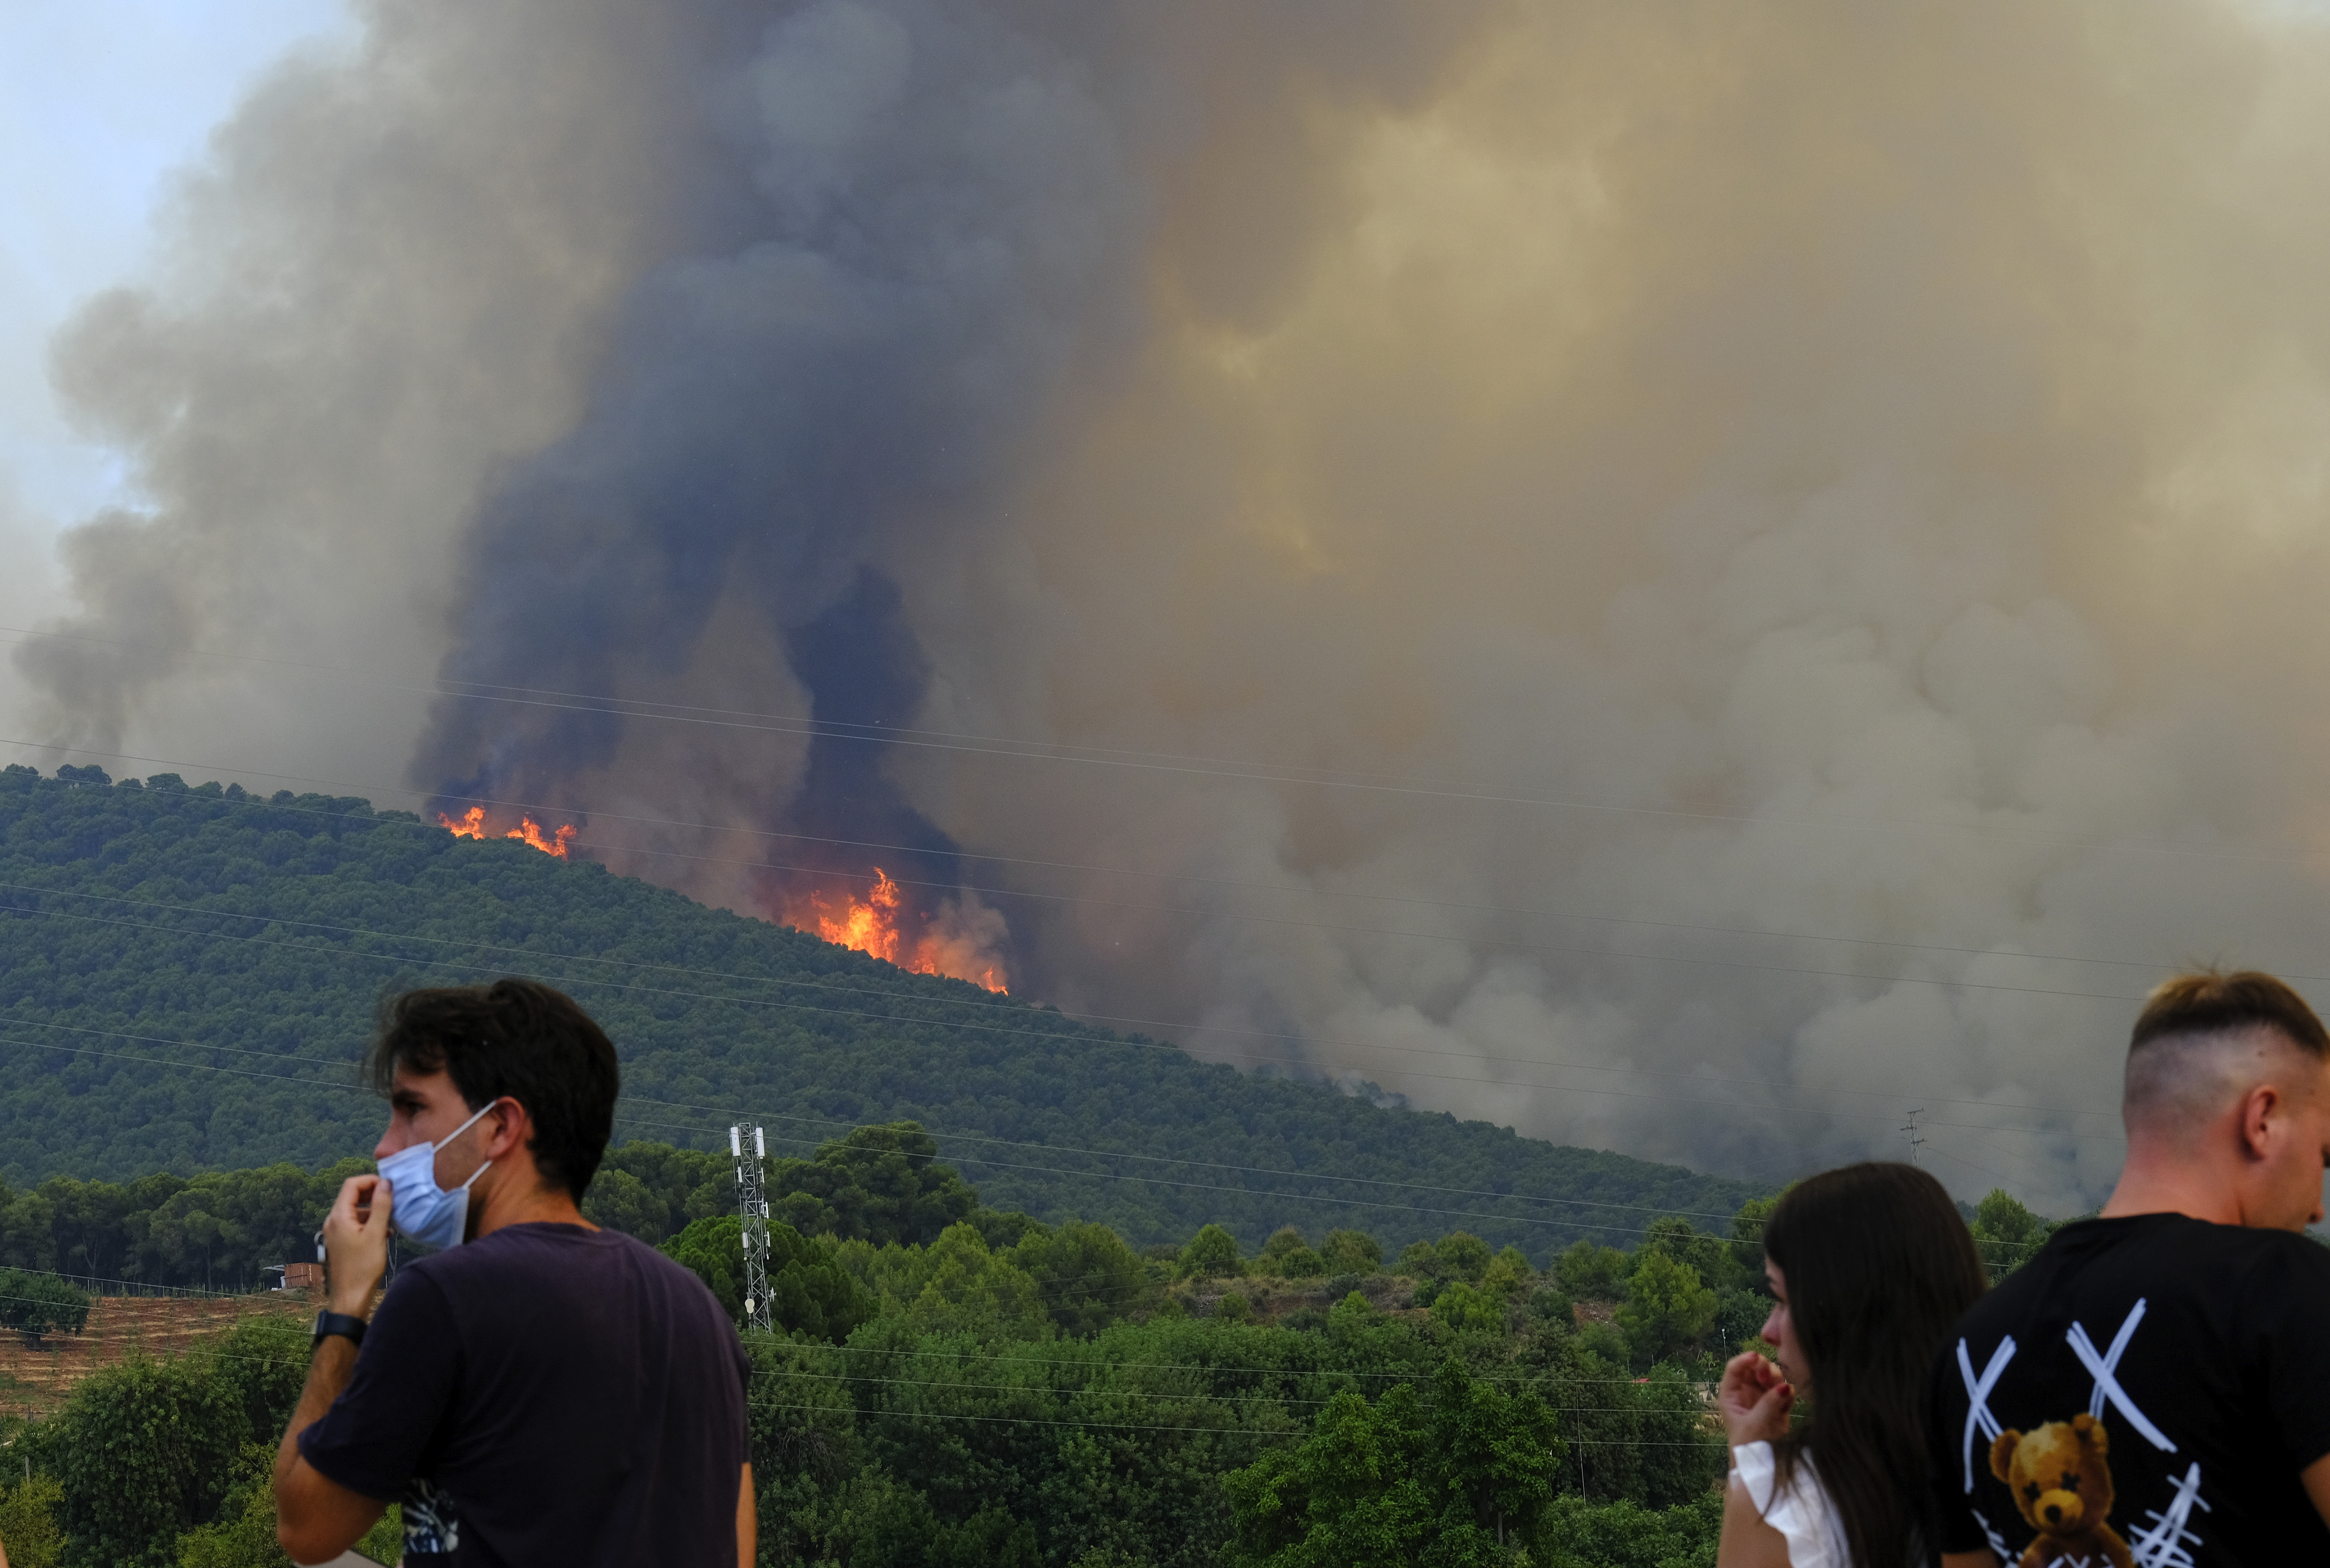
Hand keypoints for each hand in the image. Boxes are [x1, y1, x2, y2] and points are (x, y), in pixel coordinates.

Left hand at [323, 1173, 392, 1319]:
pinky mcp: (341, 1241)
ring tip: (392, 1217)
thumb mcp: (376, 1234)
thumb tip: (386, 1183)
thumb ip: (381, 1206)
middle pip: (352, 1195)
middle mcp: (333, 1221)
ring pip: (355, 1209)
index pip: (352, 1184)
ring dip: (373, 1209)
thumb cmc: (363, 1267)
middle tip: (394, 1199)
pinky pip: (355, 1222)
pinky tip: (385, 1232)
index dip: (371, 1180)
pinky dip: (369, 1221)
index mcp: (338, 1216)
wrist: (351, 1297)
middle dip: (373, 1193)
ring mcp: (336, 1232)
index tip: (390, 1186)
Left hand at [1718, 1349, 1792, 1446]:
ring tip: (1782, 1389)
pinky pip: (1785, 1392)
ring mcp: (1763, 1398)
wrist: (1759, 1467)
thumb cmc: (1746, 1447)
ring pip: (1772, 1378)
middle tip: (1769, 1376)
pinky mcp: (1779, 1407)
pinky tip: (1788, 1402)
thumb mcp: (1754, 1425)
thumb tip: (1785, 1386)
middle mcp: (1747, 1392)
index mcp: (1731, 1394)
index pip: (1735, 1368)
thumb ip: (1768, 1404)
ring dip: (1778, 1379)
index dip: (1744, 1360)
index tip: (1756, 1357)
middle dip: (1764, 1367)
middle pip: (1756, 1369)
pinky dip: (1788, 1393)